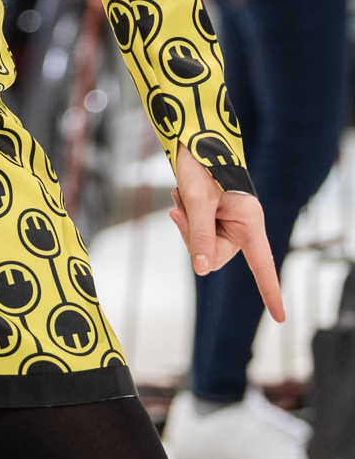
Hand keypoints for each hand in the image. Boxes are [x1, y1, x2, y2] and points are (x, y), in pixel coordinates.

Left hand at [169, 143, 283, 321]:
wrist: (189, 139)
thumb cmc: (200, 165)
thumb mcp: (198, 201)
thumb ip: (201, 236)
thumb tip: (203, 270)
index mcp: (249, 221)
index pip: (262, 265)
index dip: (270, 292)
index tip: (280, 318)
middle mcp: (241, 225)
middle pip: (215, 256)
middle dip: (192, 237)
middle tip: (180, 209)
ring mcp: (225, 222)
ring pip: (201, 245)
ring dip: (185, 222)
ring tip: (180, 196)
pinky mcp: (212, 217)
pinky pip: (195, 232)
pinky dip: (184, 217)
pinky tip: (179, 197)